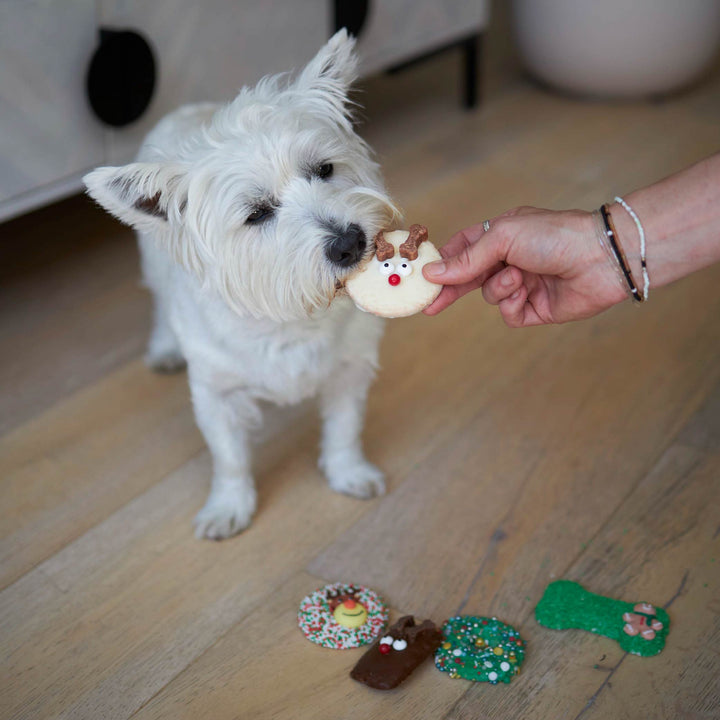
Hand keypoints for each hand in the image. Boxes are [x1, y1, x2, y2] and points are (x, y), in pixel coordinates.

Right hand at [422, 207, 627, 325]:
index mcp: (501, 236)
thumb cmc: (554, 236)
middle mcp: (511, 260)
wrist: (601, 258)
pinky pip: (509, 314)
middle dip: (453, 290)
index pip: (463, 250)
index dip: (444, 263)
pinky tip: (526, 293)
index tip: (424, 276)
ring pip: (490, 297)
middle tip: (431, 306)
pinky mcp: (535, 308)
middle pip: (470, 278)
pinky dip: (513, 305)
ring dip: (499, 289)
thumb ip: (467, 259)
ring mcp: (523, 285)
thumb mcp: (503, 238)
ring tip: (518, 279)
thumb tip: (433, 272)